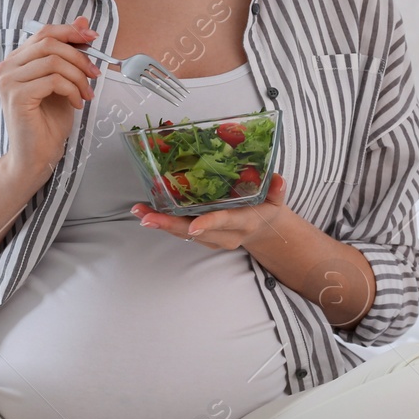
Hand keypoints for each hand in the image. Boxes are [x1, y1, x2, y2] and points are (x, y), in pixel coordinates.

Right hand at [0, 16, 100, 181]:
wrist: (36, 156)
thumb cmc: (47, 122)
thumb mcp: (64, 81)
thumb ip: (69, 52)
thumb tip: (83, 22)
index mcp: (15, 61)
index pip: (44, 33)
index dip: (71, 31)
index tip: (93, 38)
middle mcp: (6, 68)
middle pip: (49, 43)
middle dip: (79, 56)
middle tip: (95, 74)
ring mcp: (9, 81)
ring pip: (54, 61)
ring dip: (78, 77)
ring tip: (86, 94)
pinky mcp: (17, 96)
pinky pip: (54, 81)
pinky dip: (72, 90)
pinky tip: (76, 104)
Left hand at [130, 173, 290, 251]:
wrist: (262, 232)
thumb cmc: (266, 211)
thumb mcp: (276, 200)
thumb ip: (276, 190)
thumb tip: (278, 178)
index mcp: (243, 223)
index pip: (224, 222)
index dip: (208, 224)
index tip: (192, 226)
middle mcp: (224, 235)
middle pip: (194, 231)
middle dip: (169, 225)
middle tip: (146, 217)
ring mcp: (211, 239)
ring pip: (183, 233)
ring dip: (160, 223)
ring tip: (139, 211)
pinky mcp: (202, 238)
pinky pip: (181, 232)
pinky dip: (163, 223)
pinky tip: (146, 212)